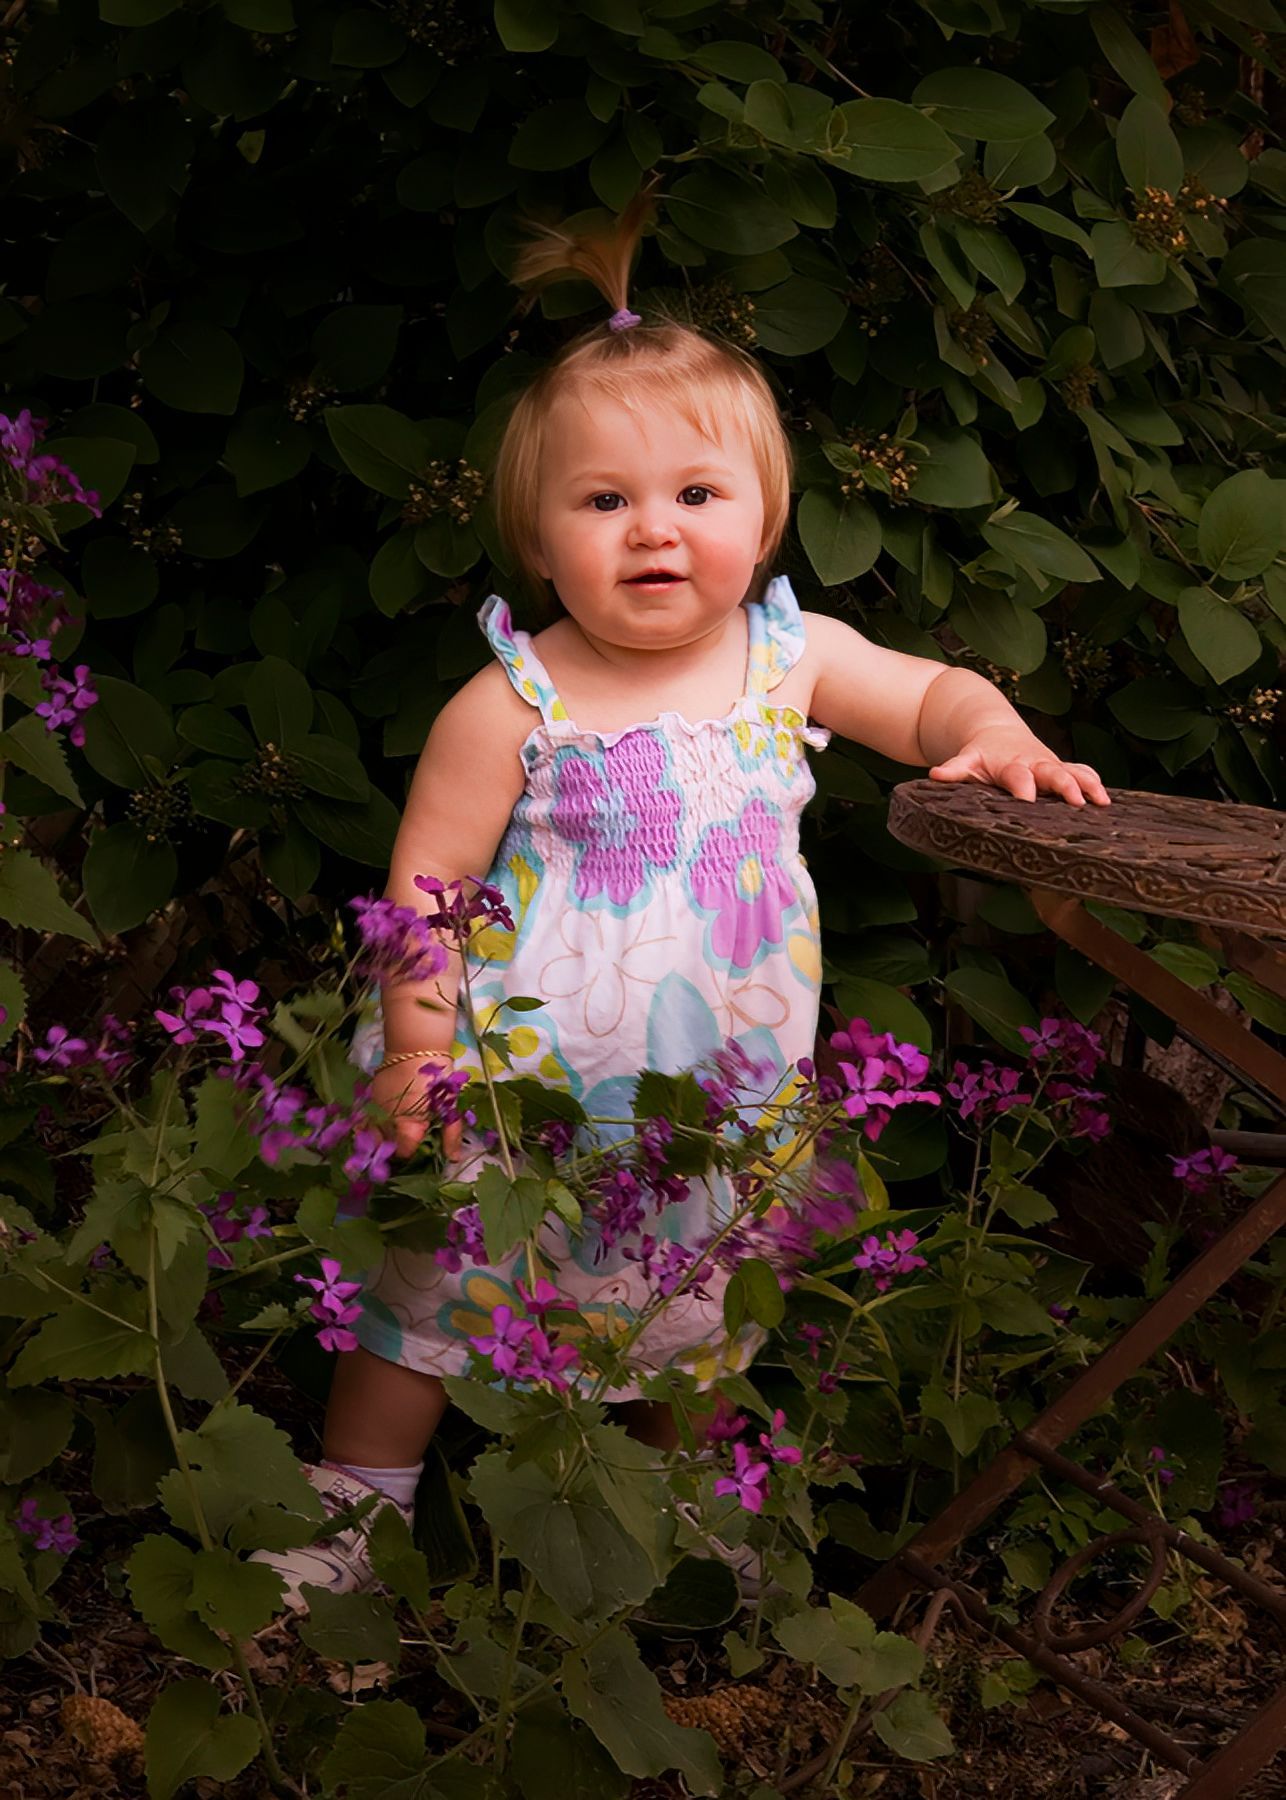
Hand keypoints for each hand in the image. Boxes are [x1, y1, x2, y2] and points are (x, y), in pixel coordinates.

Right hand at [369, 1056, 462, 1161]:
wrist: (416, 1046)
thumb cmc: (437, 1077)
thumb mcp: (449, 1105)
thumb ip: (450, 1134)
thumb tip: (454, 1159)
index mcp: (406, 1127)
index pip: (404, 1153)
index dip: (413, 1152)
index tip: (422, 1144)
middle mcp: (385, 1122)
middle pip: (386, 1147)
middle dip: (397, 1146)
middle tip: (410, 1139)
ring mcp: (374, 1110)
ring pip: (372, 1136)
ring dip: (382, 1138)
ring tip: (395, 1132)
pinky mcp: (370, 1098)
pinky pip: (365, 1121)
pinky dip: (371, 1126)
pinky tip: (382, 1123)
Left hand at [930, 729, 1109, 807]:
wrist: (995, 730)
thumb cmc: (980, 755)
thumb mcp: (966, 761)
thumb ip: (953, 770)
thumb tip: (934, 775)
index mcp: (1010, 765)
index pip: (1017, 777)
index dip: (1022, 787)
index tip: (1028, 800)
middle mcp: (1034, 763)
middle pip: (1052, 773)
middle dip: (1065, 786)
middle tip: (1076, 802)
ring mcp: (1050, 765)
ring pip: (1073, 772)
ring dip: (1088, 785)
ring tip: (1103, 802)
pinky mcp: (1061, 766)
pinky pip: (1082, 772)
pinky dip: (1094, 782)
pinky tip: (1107, 802)